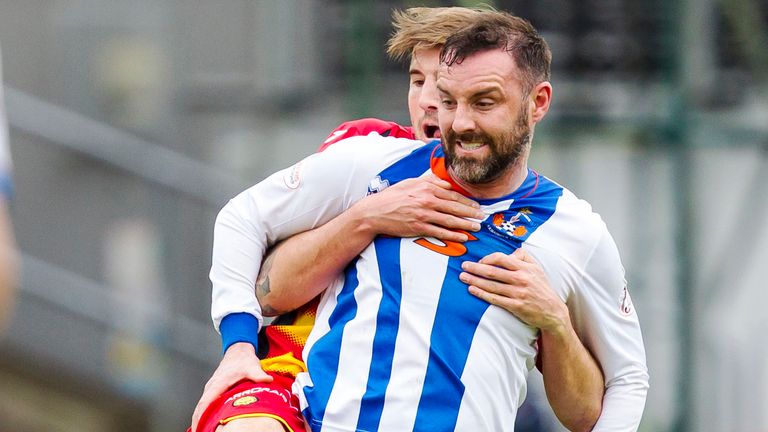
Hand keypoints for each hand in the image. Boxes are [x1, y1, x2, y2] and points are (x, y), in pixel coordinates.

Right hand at [190, 342, 272, 431]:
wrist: (238, 351)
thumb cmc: (243, 360)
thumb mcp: (252, 366)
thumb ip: (258, 374)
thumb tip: (267, 380)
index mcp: (218, 384)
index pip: (205, 402)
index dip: (201, 415)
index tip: (199, 426)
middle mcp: (212, 387)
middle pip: (200, 407)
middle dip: (198, 421)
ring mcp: (211, 388)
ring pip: (201, 406)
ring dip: (200, 418)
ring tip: (203, 431)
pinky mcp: (214, 390)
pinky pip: (205, 404)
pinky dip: (204, 413)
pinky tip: (207, 423)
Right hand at [356, 174, 483, 241]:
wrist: (375, 212)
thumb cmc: (392, 196)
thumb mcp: (410, 183)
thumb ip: (430, 182)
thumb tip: (446, 184)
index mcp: (426, 188)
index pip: (452, 194)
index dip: (467, 201)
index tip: (476, 206)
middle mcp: (427, 200)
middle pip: (455, 207)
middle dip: (471, 213)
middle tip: (482, 217)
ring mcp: (423, 215)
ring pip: (450, 220)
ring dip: (466, 225)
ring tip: (477, 228)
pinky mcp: (419, 227)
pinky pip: (440, 232)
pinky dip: (453, 235)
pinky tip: (463, 238)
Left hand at [459, 249, 569, 333]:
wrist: (553, 311)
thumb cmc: (542, 287)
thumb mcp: (537, 268)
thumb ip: (523, 257)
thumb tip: (509, 252)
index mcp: (525, 268)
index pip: (502, 258)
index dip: (487, 258)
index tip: (478, 261)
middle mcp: (521, 279)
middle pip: (493, 271)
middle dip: (475, 268)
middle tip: (463, 266)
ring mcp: (518, 293)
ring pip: (491, 285)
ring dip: (475, 281)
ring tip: (463, 277)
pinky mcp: (516, 306)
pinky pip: (495, 299)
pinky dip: (482, 294)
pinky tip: (472, 290)